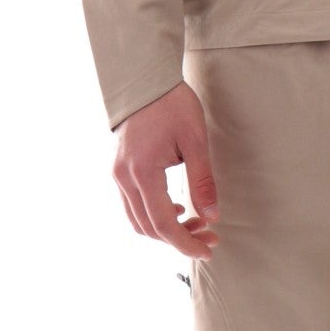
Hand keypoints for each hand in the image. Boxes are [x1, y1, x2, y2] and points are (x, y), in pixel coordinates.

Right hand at [114, 82, 220, 255]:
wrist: (144, 80)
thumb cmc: (172, 105)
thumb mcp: (195, 141)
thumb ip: (202, 181)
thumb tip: (212, 215)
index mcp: (143, 172)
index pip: (163, 224)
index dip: (185, 243)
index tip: (207, 250)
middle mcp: (124, 177)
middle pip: (148, 228)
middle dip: (179, 238)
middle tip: (209, 235)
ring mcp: (117, 174)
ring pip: (137, 220)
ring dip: (166, 229)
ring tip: (196, 223)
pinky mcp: (119, 169)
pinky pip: (132, 205)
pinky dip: (154, 215)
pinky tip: (177, 208)